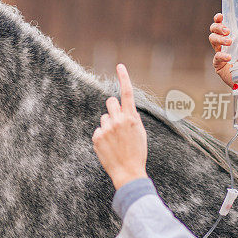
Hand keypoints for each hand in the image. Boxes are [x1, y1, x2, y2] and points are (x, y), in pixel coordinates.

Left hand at [92, 64, 148, 189]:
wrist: (128, 172)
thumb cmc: (136, 152)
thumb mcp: (140, 133)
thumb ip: (131, 118)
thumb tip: (123, 107)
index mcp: (132, 118)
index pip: (127, 93)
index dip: (123, 78)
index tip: (119, 66)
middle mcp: (119, 121)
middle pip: (110, 101)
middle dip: (113, 108)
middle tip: (117, 121)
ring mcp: (107, 129)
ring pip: (104, 117)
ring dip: (108, 125)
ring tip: (115, 141)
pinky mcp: (97, 137)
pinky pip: (98, 130)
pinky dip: (102, 137)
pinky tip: (109, 147)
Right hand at [209, 9, 237, 121]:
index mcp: (230, 38)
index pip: (220, 25)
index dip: (218, 19)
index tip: (221, 16)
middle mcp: (223, 45)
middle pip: (213, 31)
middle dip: (218, 28)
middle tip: (227, 30)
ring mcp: (219, 54)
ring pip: (212, 41)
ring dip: (220, 39)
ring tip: (230, 42)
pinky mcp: (217, 64)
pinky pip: (216, 56)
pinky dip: (222, 55)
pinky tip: (229, 57)